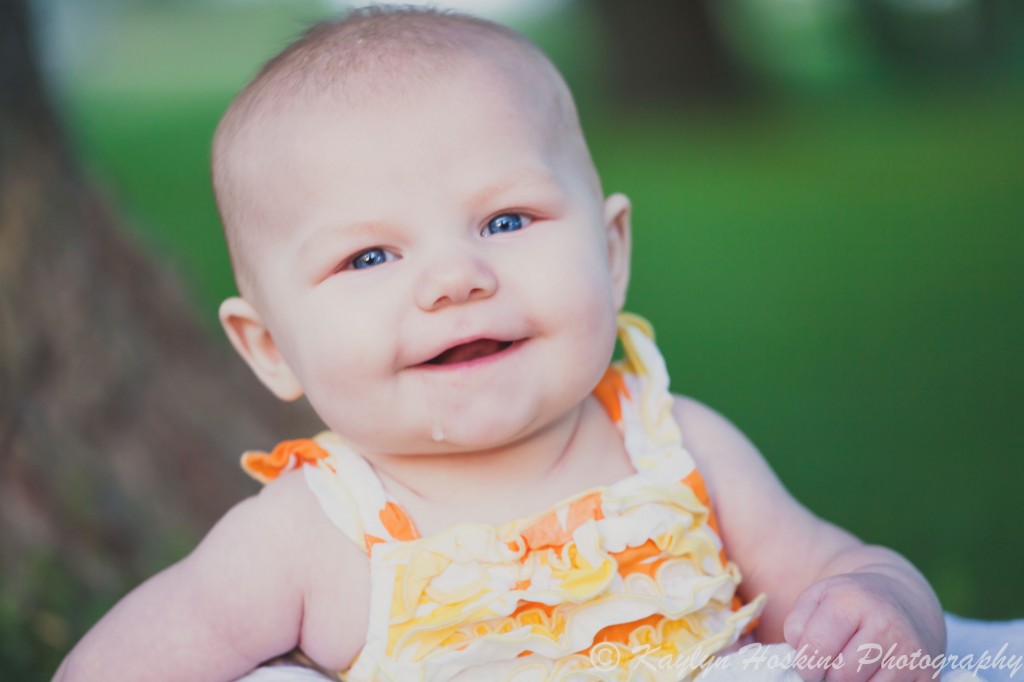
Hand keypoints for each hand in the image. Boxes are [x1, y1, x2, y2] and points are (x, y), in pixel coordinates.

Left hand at [783, 571, 944, 681]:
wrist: (904, 599)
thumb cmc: (850, 602)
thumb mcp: (818, 597)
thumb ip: (797, 623)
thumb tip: (800, 652)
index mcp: (853, 602)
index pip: (817, 648)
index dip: (806, 663)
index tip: (807, 662)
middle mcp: (886, 625)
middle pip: (841, 676)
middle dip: (829, 676)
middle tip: (832, 664)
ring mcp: (910, 651)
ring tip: (854, 665)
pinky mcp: (928, 674)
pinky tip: (875, 672)